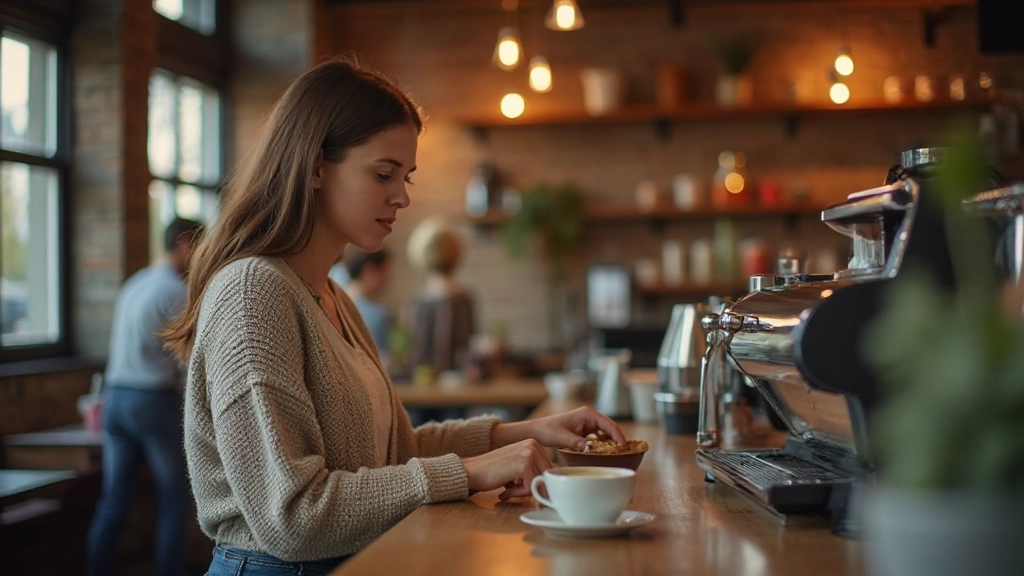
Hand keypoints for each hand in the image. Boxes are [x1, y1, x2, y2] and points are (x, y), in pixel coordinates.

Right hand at [461, 439, 551, 500]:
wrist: (471, 471)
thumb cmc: (493, 472)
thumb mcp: (518, 467)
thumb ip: (534, 471)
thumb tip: (551, 488)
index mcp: (534, 444)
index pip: (548, 470)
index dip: (536, 483)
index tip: (520, 486)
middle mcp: (534, 445)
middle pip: (547, 477)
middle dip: (531, 488)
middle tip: (512, 489)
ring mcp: (529, 453)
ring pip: (540, 483)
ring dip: (524, 492)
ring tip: (507, 488)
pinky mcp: (524, 465)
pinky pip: (531, 488)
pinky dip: (518, 493)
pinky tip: (505, 490)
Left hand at [491, 407, 626, 451]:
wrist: (536, 432)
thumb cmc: (547, 430)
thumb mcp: (562, 437)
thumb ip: (577, 442)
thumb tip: (590, 448)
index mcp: (586, 414)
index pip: (608, 423)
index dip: (618, 435)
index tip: (624, 446)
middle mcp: (589, 417)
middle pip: (610, 427)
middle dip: (617, 439)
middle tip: (625, 453)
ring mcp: (587, 423)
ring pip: (605, 433)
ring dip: (611, 442)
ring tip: (618, 454)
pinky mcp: (584, 431)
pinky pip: (598, 437)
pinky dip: (603, 444)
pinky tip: (605, 454)